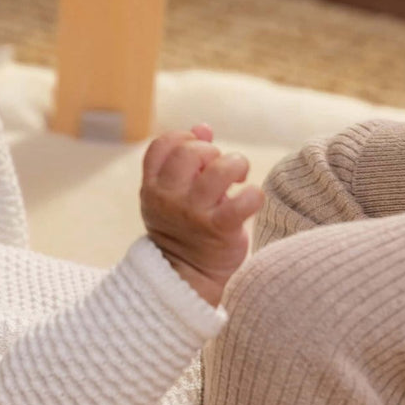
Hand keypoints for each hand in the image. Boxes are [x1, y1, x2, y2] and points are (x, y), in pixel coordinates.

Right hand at [140, 125, 264, 305]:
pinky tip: (249, 200)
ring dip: (236, 166)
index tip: (199, 153)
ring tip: (239, 178)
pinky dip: (253, 195)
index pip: (163, 145)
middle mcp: (168, 198)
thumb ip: (184, 160)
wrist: (187, 277)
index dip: (185, 139)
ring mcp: (192, 214)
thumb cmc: (184, 228)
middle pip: (190, 152)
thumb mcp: (173, 194)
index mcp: (152, 187)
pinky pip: (243, 200)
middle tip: (220, 170)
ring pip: (219, 169)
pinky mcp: (219, 229)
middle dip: (212, 153)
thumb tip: (203, 127)